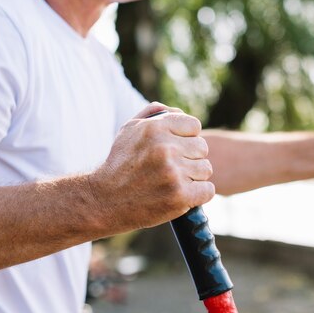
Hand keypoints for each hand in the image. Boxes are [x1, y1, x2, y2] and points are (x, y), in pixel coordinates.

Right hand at [88, 102, 214, 231]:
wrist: (105, 200)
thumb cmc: (120, 163)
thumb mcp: (129, 129)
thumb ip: (154, 113)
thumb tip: (180, 112)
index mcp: (155, 127)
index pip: (194, 126)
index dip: (186, 139)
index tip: (174, 151)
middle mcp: (165, 148)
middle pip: (202, 148)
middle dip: (190, 158)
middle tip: (172, 169)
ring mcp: (173, 173)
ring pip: (206, 169)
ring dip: (194, 177)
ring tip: (173, 182)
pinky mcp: (179, 196)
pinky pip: (208, 191)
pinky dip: (198, 195)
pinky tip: (182, 195)